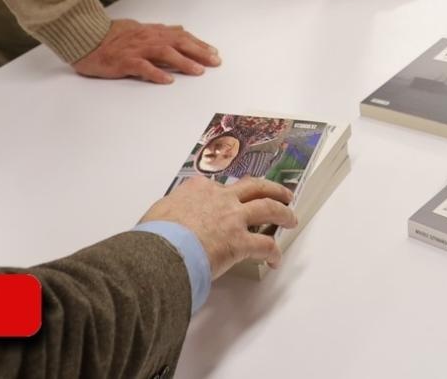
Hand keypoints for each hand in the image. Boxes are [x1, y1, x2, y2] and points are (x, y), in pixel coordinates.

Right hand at [71, 18, 220, 82]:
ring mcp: (136, 50)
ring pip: (165, 53)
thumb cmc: (112, 35)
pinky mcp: (124, 62)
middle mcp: (148, 38)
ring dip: (183, 62)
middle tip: (215, 62)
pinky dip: (156, 73)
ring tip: (198, 71)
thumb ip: (160, 30)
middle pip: (178, 43)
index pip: (181, 36)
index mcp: (152, 31)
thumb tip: (179, 29)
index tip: (214, 53)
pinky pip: (143, 67)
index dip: (199, 44)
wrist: (87, 38)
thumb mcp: (140, 28)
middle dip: (199, 52)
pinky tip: (168, 80)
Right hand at [140, 176, 297, 276]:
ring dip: (283, 213)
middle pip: (254, 187)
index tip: (232, 196)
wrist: (161, 249)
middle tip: (283, 194)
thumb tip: (165, 224)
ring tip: (291, 218)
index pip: (217, 186)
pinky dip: (274, 252)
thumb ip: (168, 214)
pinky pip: (265, 245)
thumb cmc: (155, 235)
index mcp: (198, 190)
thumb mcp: (157, 214)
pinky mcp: (240, 241)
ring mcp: (233, 217)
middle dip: (271, 189)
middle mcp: (220, 198)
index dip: (228, 192)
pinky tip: (275, 260)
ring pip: (268, 207)